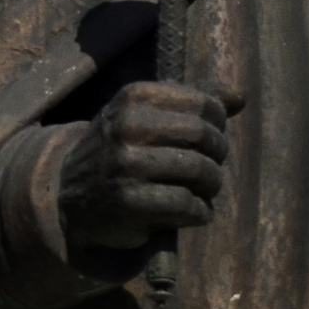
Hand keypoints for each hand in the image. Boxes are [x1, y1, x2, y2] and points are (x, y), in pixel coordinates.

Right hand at [56, 81, 230, 253]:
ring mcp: (127, 165)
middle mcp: (128, 127)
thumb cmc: (120, 149)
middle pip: (204, 136)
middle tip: (210, 169)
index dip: (218, 125)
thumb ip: (192, 106)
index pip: (203, 105)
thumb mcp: (146, 116)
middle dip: (217, 155)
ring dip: (211, 186)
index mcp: (135, 97)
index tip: (209, 140)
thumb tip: (240, 97)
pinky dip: (200, 212)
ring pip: (200, 170)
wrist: (68, 191)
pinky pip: (187, 204)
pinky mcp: (129, 201)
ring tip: (203, 191)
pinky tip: (192, 212)